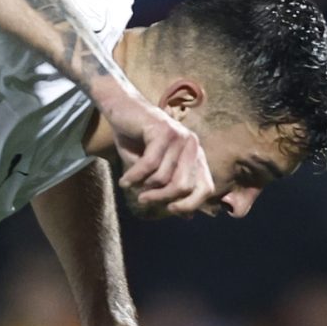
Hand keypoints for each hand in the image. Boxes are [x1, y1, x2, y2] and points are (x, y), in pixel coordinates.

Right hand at [105, 93, 213, 215]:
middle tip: (142, 200)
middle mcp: (193, 145)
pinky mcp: (163, 131)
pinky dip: (133, 177)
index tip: (169, 210)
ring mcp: (179, 136)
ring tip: (130, 184)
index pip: (205, 189)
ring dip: (142, 186)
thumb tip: (188, 217)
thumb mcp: (155, 170)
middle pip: (183, 187)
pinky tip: (123, 181)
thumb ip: (171, 189)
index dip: (190, 205)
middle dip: (160, 198)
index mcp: (196, 155)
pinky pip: (148, 166)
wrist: (121, 108)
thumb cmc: (137, 141)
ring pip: (163, 177)